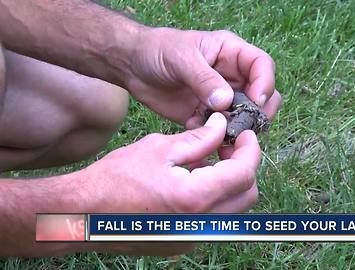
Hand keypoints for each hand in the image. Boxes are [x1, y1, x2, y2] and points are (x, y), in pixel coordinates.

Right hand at [82, 113, 258, 254]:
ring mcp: (193, 238)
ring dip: (231, 183)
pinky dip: (215, 197)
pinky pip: (215, 219)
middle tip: (229, 146)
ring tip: (208, 161)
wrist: (84, 214)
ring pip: (234, 209)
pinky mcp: (185, 243)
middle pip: (247, 195)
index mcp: (195, 198)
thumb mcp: (160, 148)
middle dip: (245, 167)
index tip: (245, 135)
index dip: (250, 150)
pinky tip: (194, 180)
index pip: (244, 174)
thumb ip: (199, 139)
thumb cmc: (115, 179)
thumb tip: (222, 126)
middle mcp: (201, 225)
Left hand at [125, 27, 281, 127]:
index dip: (264, 83)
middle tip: (246, 124)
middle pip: (262, 94)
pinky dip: (218, 138)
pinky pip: (222, 130)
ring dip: (240, 128)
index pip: (261, 66)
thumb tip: (226, 102)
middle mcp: (231, 76)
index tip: (256, 101)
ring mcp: (221, 98)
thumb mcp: (181, 58)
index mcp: (231, 54)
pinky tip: (204, 137)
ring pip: (245, 116)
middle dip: (259, 111)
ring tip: (226, 136)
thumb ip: (204, 79)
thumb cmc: (158, 50)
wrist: (132, 66)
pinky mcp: (207, 116)